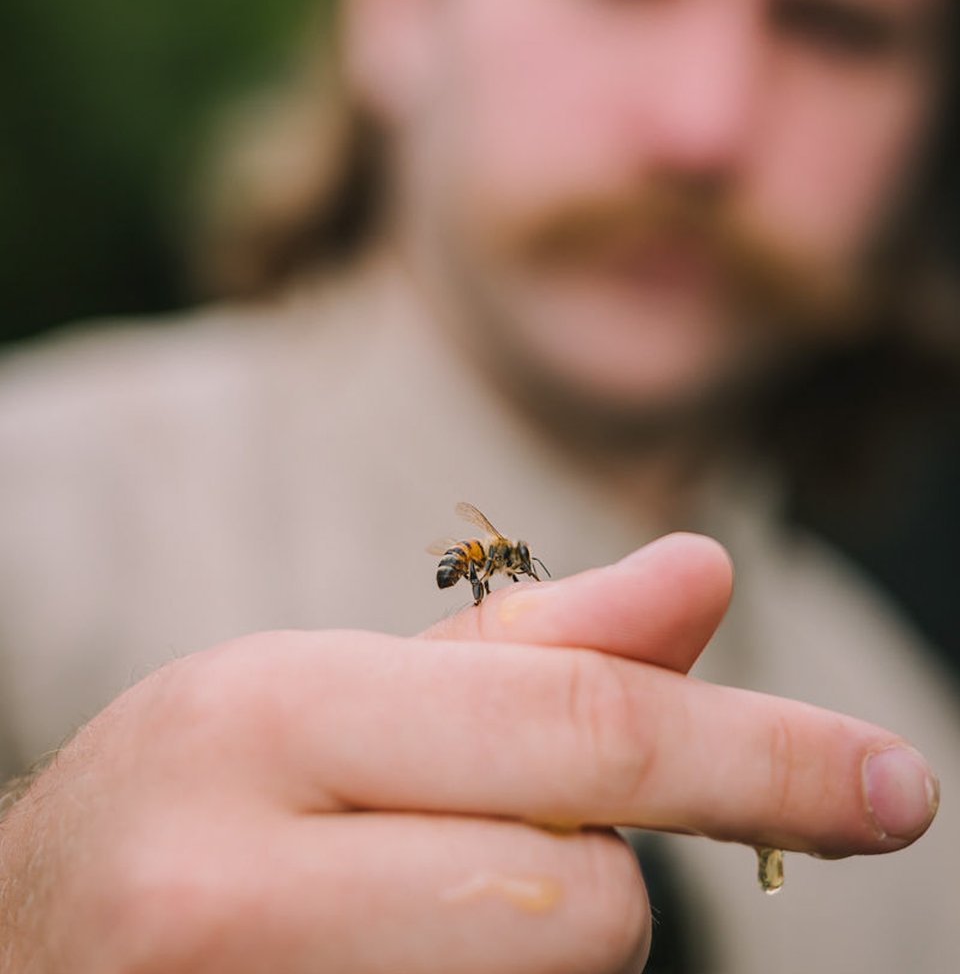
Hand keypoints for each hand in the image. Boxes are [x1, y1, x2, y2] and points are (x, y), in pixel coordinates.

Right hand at [0, 535, 937, 972]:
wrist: (16, 949)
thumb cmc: (202, 797)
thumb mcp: (339, 690)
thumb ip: (535, 647)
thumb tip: (706, 571)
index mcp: (267, 714)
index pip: (573, 736)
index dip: (758, 754)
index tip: (898, 784)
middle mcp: (234, 879)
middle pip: (584, 906)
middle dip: (583, 871)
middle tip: (463, 838)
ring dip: (527, 937)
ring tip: (386, 903)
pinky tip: (374, 956)